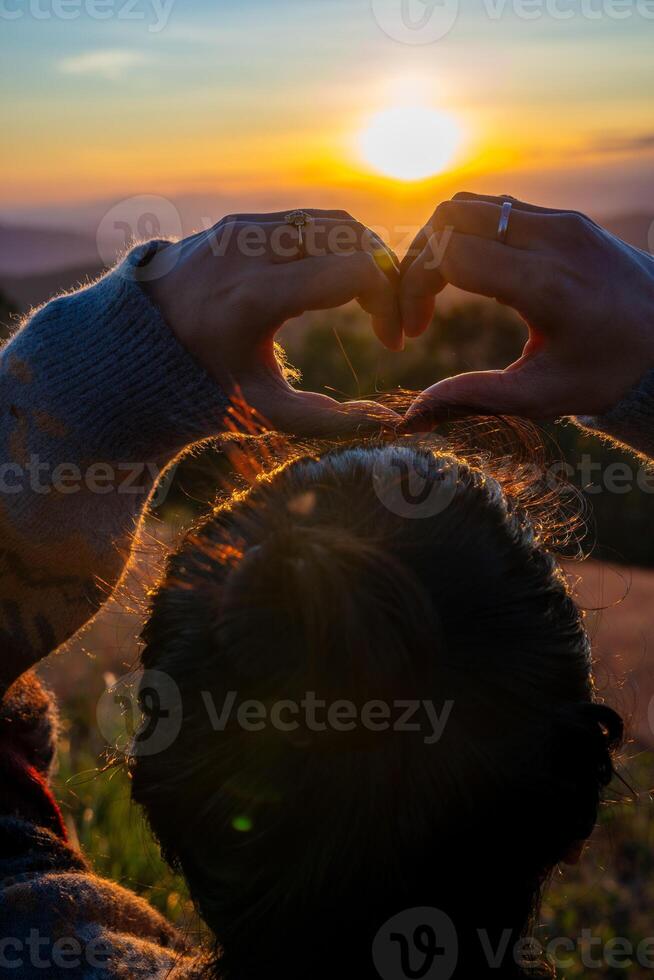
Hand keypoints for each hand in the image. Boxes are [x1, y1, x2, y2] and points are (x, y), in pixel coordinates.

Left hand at [144, 209, 401, 437]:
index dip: (389, 303)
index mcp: (254, 298)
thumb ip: (326, 421)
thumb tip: (387, 423)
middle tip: (391, 317)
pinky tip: (338, 284)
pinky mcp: (238, 222)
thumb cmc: (204, 385)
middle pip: (351, 237)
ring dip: (364, 256)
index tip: (391, 341)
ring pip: (333, 221)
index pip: (353, 270)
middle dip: (386, 275)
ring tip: (372, 301)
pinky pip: (306, 220)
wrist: (133, 350)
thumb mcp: (263, 410)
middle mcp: (247, 252)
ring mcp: (240, 229)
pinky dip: (335, 245)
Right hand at [400, 193, 653, 427]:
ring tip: (435, 292)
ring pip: (472, 204)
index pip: (449, 253)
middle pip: (451, 215)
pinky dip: (470, 236)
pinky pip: (499, 209)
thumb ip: (473, 398)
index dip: (413, 287)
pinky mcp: (567, 219)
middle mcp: (554, 239)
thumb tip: (412, 417)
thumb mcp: (541, 396)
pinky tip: (470, 280)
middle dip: (418, 258)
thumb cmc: (608, 374)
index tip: (413, 331)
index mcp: (545, 283)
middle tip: (415, 305)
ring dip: (441, 243)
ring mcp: (563, 221)